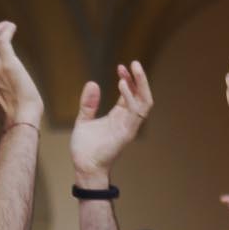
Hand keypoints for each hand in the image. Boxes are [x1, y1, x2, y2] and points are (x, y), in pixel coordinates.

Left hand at [71, 61, 152, 186]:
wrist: (84, 167)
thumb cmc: (85, 148)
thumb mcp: (84, 120)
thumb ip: (88, 104)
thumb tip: (92, 83)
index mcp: (120, 116)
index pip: (131, 94)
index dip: (129, 79)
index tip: (121, 66)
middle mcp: (128, 120)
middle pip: (143, 96)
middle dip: (141, 79)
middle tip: (134, 62)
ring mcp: (129, 126)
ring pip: (145, 102)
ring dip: (141, 84)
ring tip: (133, 68)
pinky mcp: (127, 133)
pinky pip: (135, 112)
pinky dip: (131, 97)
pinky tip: (123, 84)